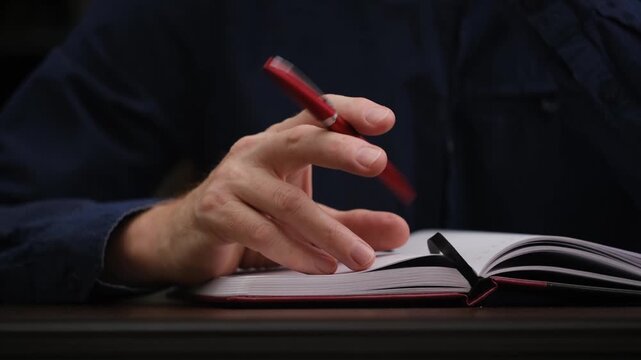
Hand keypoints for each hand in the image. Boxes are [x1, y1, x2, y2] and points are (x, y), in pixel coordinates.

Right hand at [103, 95, 409, 285]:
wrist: (187, 236)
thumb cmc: (252, 215)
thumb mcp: (307, 215)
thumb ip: (351, 222)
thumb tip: (399, 231)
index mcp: (279, 142)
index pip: (317, 115)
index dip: (351, 112)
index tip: (385, 120)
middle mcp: (255, 151)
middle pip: (299, 141)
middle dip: (341, 149)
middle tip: (377, 162)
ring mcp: (232, 180)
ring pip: (287, 202)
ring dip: (329, 233)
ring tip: (360, 257)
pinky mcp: (215, 212)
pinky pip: (262, 233)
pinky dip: (296, 253)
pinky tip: (321, 266)